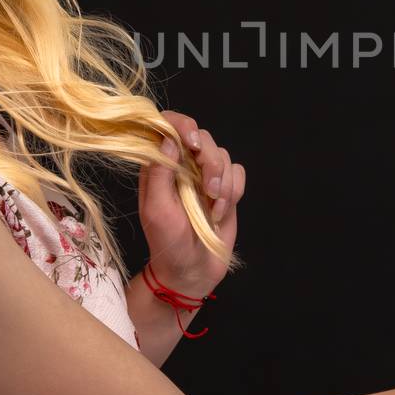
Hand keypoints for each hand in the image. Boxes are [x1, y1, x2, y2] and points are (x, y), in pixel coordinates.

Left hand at [137, 110, 244, 293]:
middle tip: (207, 189)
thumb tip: (166, 138)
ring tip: (213, 208)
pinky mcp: (226, 188)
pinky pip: (238, 173)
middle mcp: (182, 165)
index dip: (181, 125)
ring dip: (222, 183)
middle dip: (209, 163)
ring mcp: (204, 176)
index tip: (191, 143)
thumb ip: (159, 172)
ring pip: (223, 155)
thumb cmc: (168, 243)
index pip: (168, 125)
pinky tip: (220, 211)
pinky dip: (234, 191)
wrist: (193, 269)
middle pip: (203, 138)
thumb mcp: (156, 209)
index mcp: (159, 165)